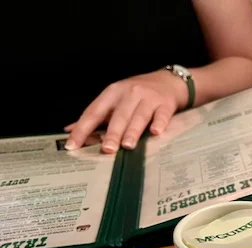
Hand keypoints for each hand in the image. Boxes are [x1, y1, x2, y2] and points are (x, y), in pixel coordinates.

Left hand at [64, 69, 188, 153]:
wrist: (168, 81)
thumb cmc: (138, 93)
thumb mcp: (114, 100)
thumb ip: (96, 116)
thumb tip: (70, 129)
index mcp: (112, 93)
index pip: (94, 112)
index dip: (82, 128)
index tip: (73, 144)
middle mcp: (129, 93)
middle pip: (118, 115)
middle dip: (112, 133)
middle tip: (107, 149)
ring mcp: (148, 98)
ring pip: (139, 116)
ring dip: (133, 131)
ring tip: (128, 146)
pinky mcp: (165, 104)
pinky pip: (161, 115)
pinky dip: (158, 123)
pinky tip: (155, 132)